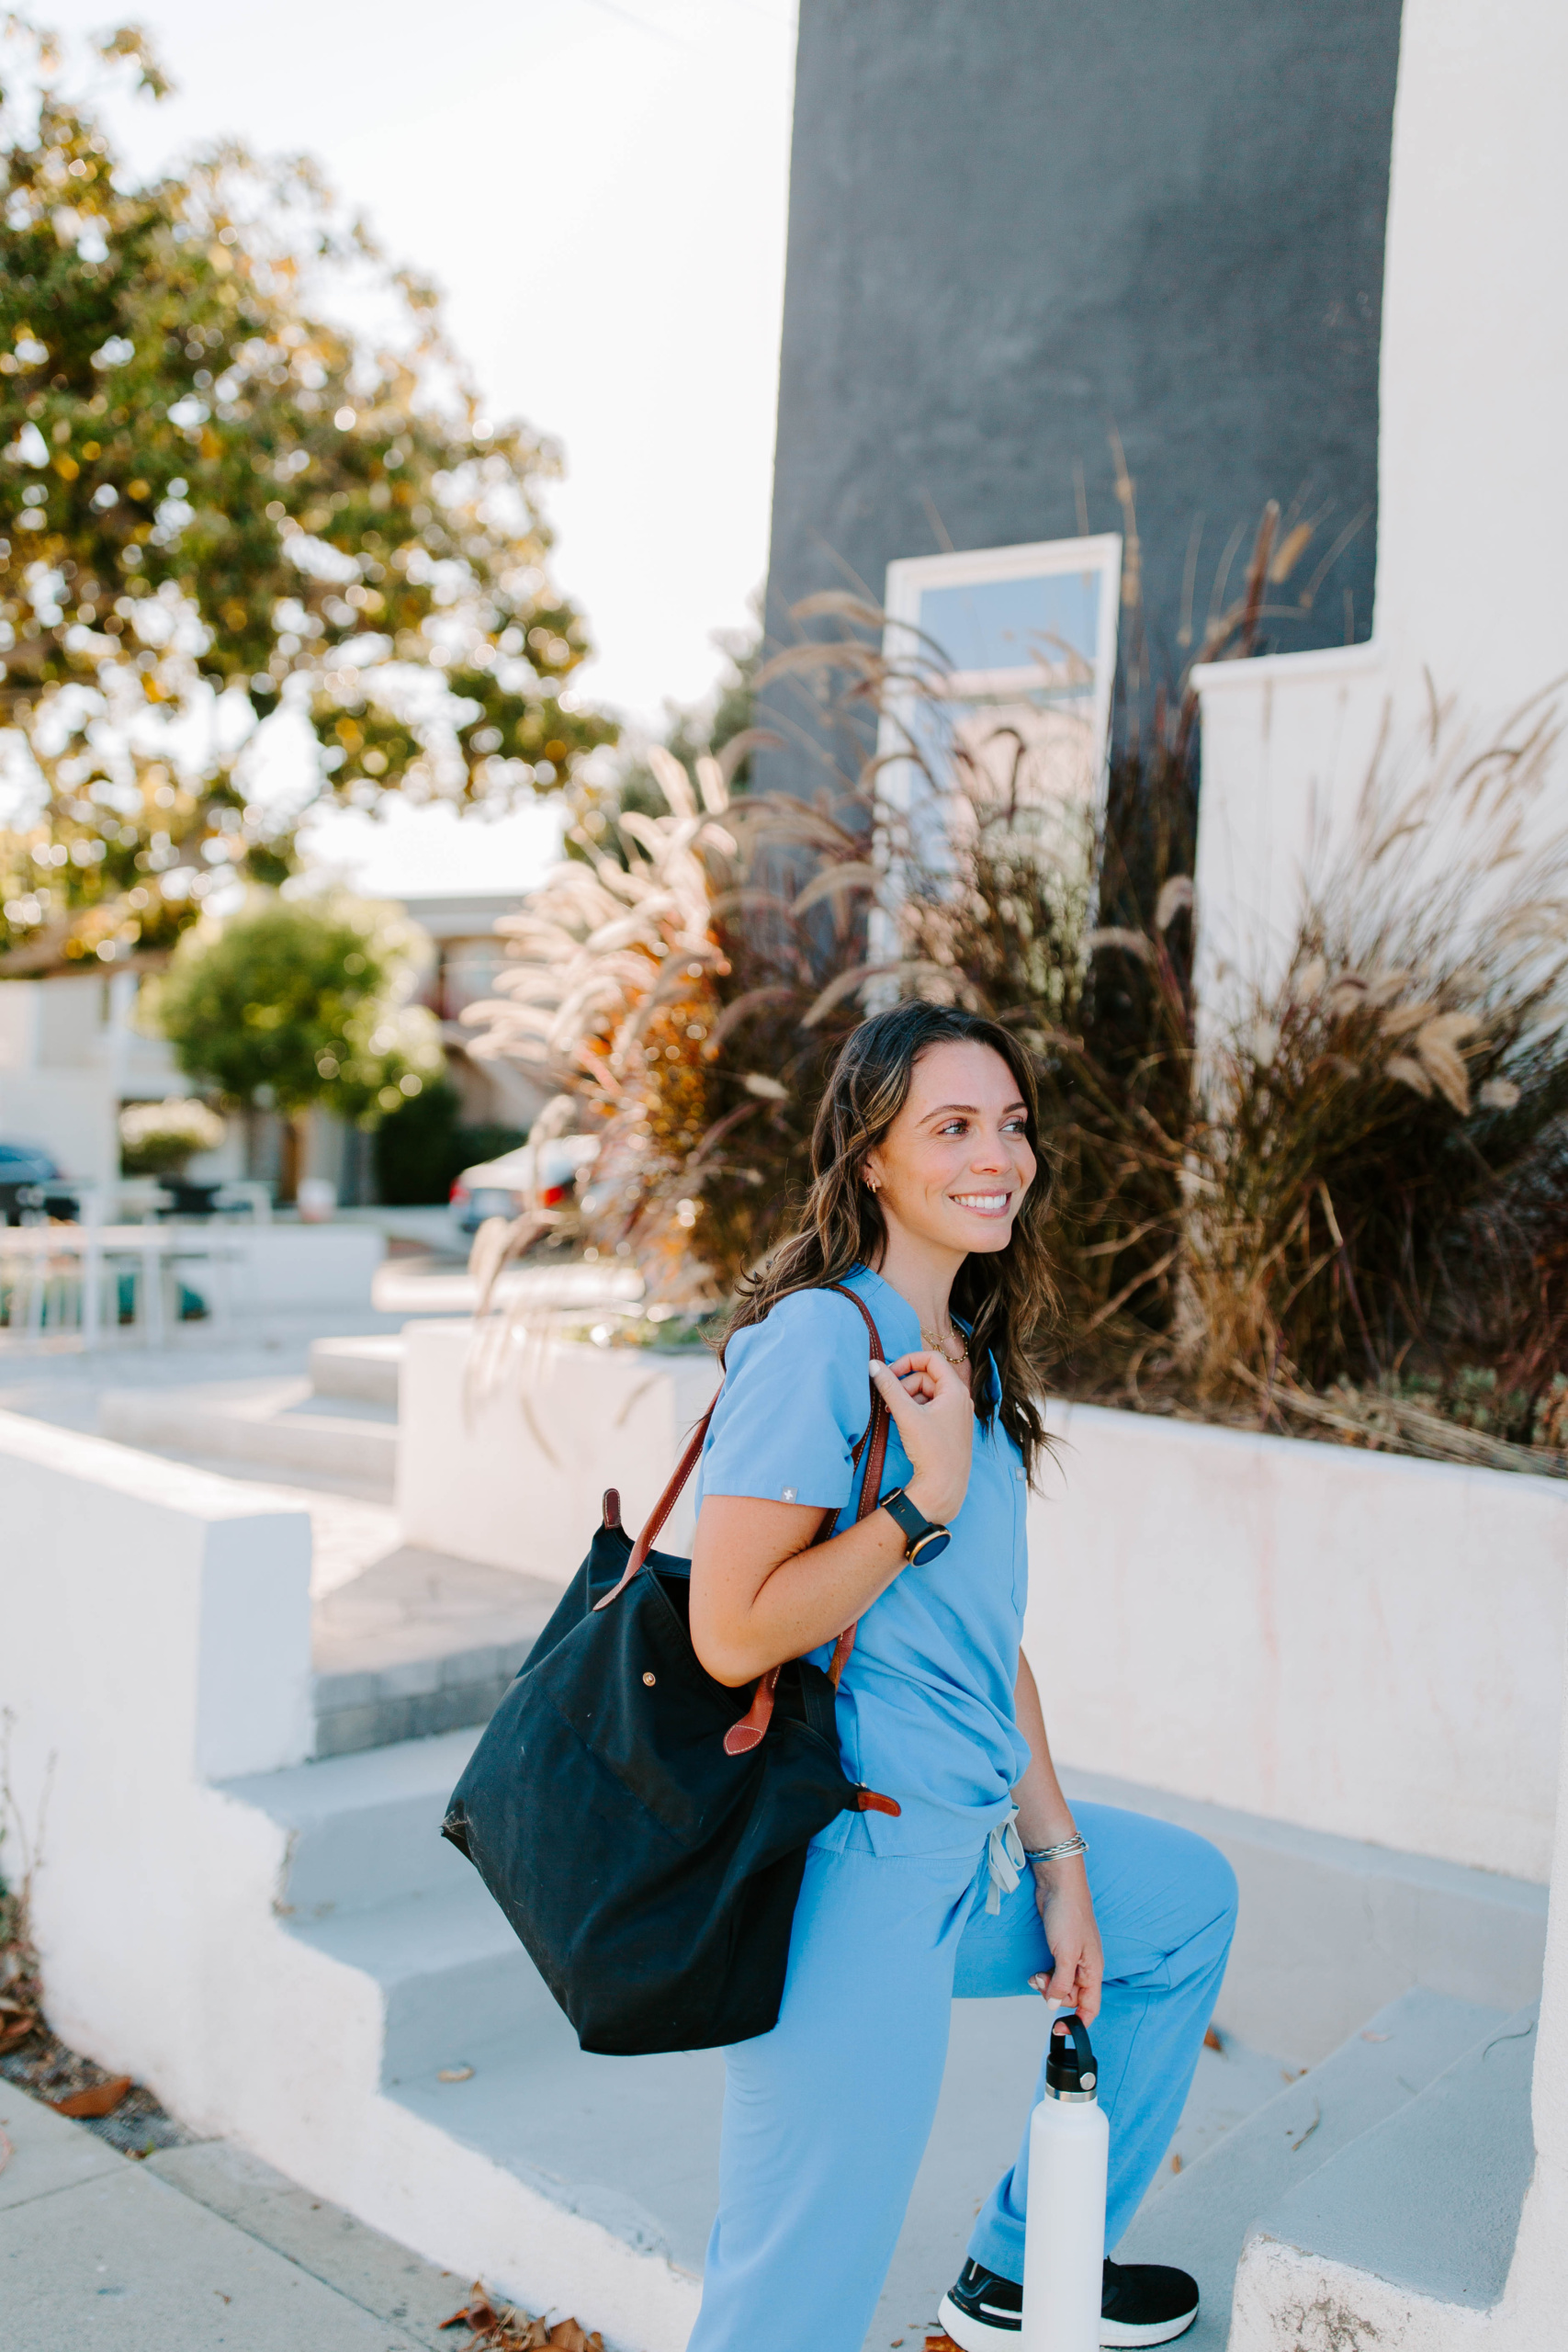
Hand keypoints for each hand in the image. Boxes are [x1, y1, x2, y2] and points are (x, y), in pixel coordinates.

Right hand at [869, 1350, 973, 1525]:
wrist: (943, 1487)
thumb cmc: (930, 1450)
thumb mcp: (906, 1414)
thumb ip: (889, 1387)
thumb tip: (873, 1365)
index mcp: (956, 1390)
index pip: (931, 1359)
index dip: (907, 1361)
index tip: (889, 1373)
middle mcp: (960, 1399)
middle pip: (926, 1377)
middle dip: (904, 1386)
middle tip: (887, 1401)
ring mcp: (957, 1414)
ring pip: (927, 1394)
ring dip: (907, 1399)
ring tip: (893, 1414)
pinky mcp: (951, 1428)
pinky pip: (931, 1408)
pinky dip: (915, 1411)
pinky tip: (903, 1423)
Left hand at [1028, 1856, 1103, 2024]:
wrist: (1058, 1886)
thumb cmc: (1069, 1914)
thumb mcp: (1066, 1954)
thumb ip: (1062, 1984)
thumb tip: (1055, 2007)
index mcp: (1093, 1970)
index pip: (1091, 2007)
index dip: (1079, 2023)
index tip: (1061, 2030)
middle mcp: (1085, 1967)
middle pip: (1072, 1998)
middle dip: (1055, 1996)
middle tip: (1041, 1983)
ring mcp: (1073, 1959)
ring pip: (1061, 1986)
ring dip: (1047, 1986)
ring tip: (1037, 1975)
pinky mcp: (1061, 1950)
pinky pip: (1054, 1973)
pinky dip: (1045, 1976)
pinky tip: (1037, 1971)